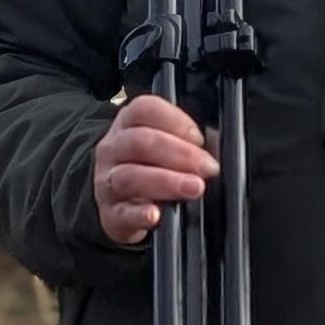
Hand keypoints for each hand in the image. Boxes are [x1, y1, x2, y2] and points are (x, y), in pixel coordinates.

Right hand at [93, 94, 219, 245]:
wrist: (120, 200)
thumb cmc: (151, 164)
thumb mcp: (166, 143)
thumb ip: (189, 140)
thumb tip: (218, 148)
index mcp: (128, 122)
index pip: (145, 109)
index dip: (176, 121)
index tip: (199, 138)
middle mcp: (113, 148)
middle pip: (140, 142)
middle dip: (180, 154)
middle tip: (208, 167)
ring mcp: (106, 180)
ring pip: (130, 176)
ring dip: (167, 182)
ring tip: (194, 188)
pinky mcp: (110, 213)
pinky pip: (122, 213)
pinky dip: (139, 214)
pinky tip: (155, 214)